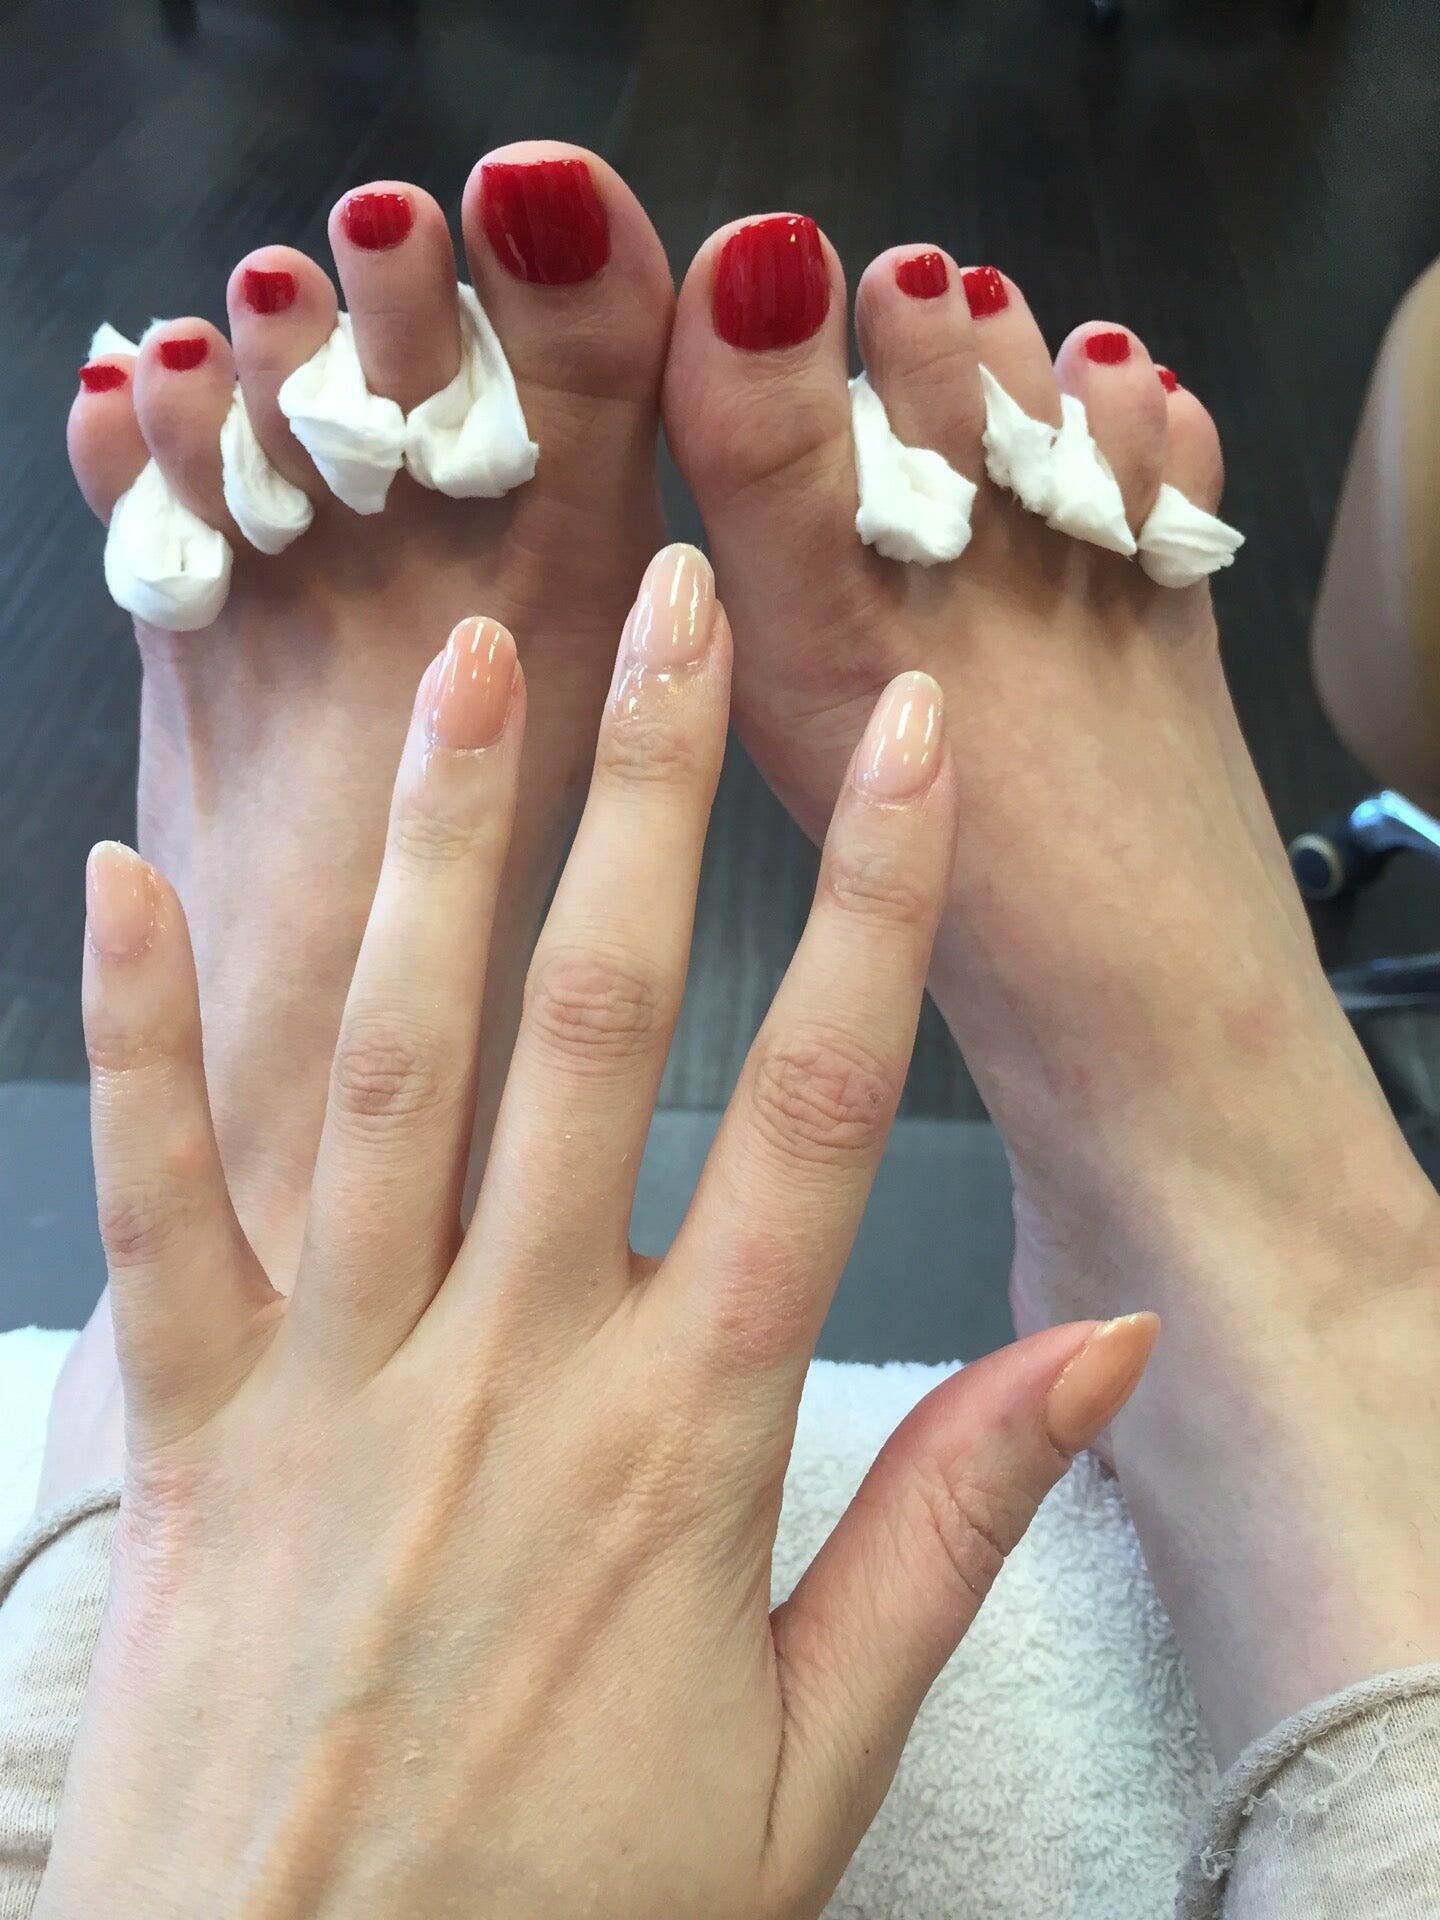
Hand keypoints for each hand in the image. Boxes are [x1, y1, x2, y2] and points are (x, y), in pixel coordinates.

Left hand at [39, 547, 1155, 1919]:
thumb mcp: (814, 1765)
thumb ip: (949, 1531)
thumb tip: (1099, 1352)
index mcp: (682, 1447)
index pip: (813, 1116)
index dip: (868, 909)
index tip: (897, 746)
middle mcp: (505, 1373)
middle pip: (589, 1026)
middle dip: (639, 794)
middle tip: (661, 600)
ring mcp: (329, 1389)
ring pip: (384, 1067)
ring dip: (430, 850)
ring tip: (466, 666)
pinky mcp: (188, 1430)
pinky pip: (152, 1205)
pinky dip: (134, 1039)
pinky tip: (118, 881)